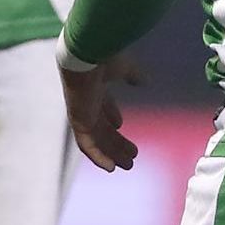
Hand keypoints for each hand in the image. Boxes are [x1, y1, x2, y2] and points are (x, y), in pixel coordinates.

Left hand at [60, 53, 144, 171]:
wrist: (85, 55)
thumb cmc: (103, 58)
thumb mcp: (123, 68)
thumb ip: (133, 75)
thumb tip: (145, 81)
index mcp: (95, 89)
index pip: (102, 106)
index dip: (111, 116)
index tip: (120, 125)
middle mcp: (87, 103)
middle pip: (102, 128)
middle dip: (117, 142)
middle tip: (132, 155)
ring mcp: (82, 114)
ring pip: (97, 140)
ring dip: (112, 153)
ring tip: (128, 164)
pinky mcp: (79, 122)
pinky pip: (86, 145)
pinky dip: (98, 157)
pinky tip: (111, 168)